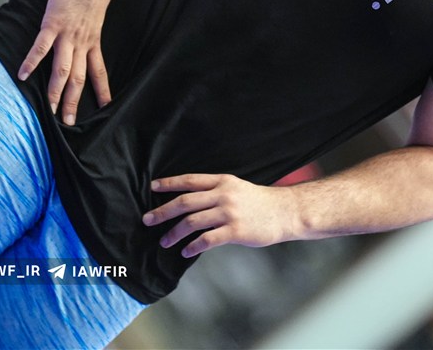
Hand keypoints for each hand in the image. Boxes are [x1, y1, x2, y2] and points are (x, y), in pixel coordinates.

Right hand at [18, 0, 116, 125]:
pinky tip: (23, 76)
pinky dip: (32, 62)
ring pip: (62, 69)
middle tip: (69, 122)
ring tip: (50, 109)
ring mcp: (67, 35)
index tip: (106, 107)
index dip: (103, 90)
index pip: (99, 72)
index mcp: (93, 43)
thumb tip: (82, 42)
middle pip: (78, 78)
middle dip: (74, 101)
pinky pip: (41, 47)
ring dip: (56, 91)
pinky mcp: (53, 24)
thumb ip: (87, 34)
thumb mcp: (95, 20)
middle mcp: (82, 43)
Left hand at [142, 174, 296, 257]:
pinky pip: (207, 240)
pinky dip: (192, 246)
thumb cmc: (260, 202)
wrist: (285, 212)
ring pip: (192, 222)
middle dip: (163, 211)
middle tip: (147, 220)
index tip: (152, 187)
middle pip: (185, 202)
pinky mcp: (235, 231)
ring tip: (165, 242)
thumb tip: (189, 202)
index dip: (169, 183)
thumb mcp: (238, 188)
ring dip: (174, 233)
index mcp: (223, 182)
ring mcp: (229, 213)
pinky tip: (186, 251)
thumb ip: (216, 191)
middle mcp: (224, 195)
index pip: (190, 180)